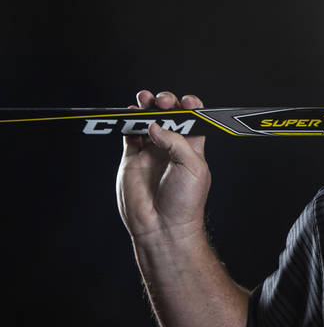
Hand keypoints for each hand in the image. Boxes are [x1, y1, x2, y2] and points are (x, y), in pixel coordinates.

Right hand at [116, 90, 210, 241]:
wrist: (162, 227)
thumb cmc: (185, 201)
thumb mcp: (192, 167)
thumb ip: (175, 142)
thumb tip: (155, 124)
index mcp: (192, 148)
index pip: (192, 120)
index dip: (190, 107)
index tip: (186, 101)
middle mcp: (171, 148)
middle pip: (168, 116)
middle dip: (166, 103)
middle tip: (162, 101)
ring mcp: (151, 152)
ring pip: (148, 121)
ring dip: (146, 107)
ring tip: (145, 99)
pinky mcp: (132, 159)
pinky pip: (129, 133)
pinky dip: (128, 121)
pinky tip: (130, 113)